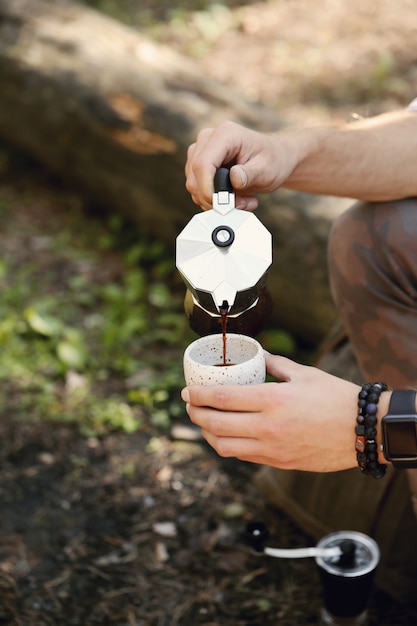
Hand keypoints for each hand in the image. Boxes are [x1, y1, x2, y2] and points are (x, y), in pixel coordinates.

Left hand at [181, 354, 362, 471]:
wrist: (363, 430)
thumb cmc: (335, 397)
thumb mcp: (303, 373)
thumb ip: (273, 364)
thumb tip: (255, 355)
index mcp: (272, 400)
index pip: (221, 399)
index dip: (197, 396)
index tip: (186, 391)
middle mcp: (267, 427)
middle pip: (215, 424)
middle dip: (195, 414)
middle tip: (190, 405)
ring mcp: (272, 449)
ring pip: (224, 447)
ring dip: (207, 434)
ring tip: (204, 422)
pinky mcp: (279, 462)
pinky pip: (243, 457)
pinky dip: (228, 446)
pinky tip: (226, 436)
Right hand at [185, 121, 295, 210]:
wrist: (275, 158)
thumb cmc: (273, 160)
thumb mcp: (266, 169)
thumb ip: (250, 174)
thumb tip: (233, 179)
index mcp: (225, 135)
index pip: (202, 164)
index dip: (207, 188)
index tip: (220, 204)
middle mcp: (208, 139)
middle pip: (194, 176)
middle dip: (214, 198)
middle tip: (240, 204)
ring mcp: (201, 151)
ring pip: (194, 185)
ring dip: (215, 200)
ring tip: (241, 200)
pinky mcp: (199, 164)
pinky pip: (197, 188)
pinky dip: (213, 199)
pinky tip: (234, 197)